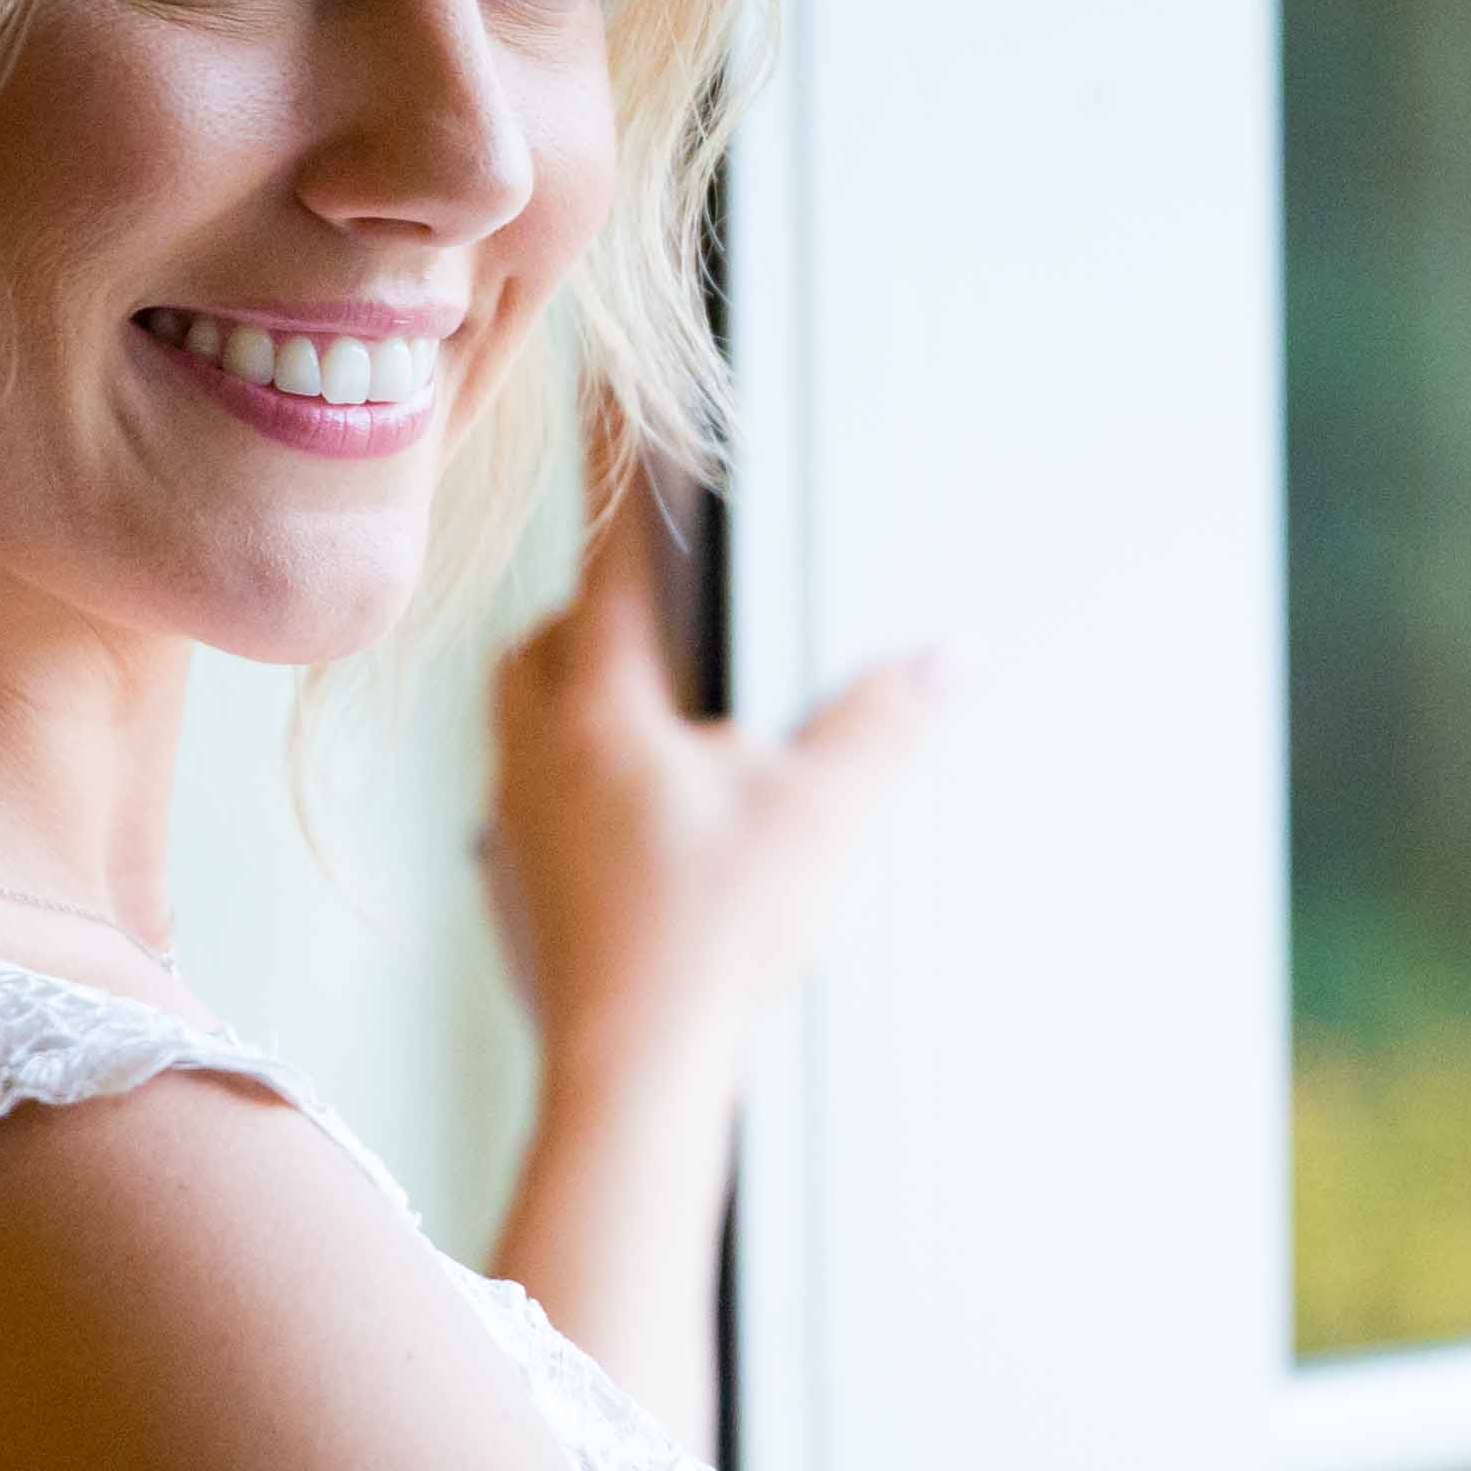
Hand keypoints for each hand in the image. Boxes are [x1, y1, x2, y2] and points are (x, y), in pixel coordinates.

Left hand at [482, 409, 956, 1123]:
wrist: (633, 1073)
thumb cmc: (709, 937)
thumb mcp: (825, 814)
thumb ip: (888, 721)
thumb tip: (952, 654)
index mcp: (596, 705)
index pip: (608, 554)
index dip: (613, 473)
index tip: (598, 396)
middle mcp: (535, 753)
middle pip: (545, 640)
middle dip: (594, 605)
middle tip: (646, 586)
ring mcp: (518, 826)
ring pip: (528, 721)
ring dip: (578, 693)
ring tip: (651, 703)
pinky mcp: (523, 892)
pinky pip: (537, 800)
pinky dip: (579, 780)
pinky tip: (641, 818)